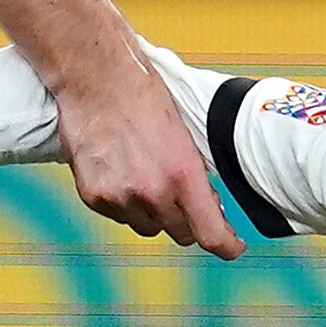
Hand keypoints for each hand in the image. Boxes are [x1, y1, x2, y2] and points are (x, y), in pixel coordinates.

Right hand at [56, 53, 235, 259]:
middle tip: (181, 196)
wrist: (96, 79)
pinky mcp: (93, 196)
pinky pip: (118, 215)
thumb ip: (195, 176)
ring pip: (147, 227)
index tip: (232, 246)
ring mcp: (120, 198)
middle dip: (186, 220)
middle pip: (180, 234)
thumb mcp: (185, 136)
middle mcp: (152, 192)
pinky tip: (120, 170)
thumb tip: (209, 206)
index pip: (210, 235)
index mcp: (183, 174)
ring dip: (152, 212)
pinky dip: (123, 202)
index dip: (226, 246)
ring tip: (143, 174)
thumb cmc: (143, 97)